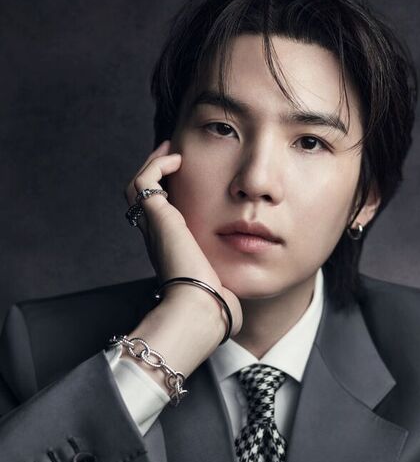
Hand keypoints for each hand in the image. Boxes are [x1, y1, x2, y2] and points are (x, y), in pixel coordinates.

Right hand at [125, 141, 241, 337]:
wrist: (201, 309)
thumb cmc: (214, 306)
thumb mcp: (221, 288)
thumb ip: (227, 285)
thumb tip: (239, 294)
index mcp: (171, 252)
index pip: (161, 218)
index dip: (168, 197)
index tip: (185, 183)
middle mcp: (158, 238)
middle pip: (145, 198)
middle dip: (157, 175)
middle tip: (173, 157)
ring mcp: (155, 228)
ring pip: (138, 187)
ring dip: (153, 165)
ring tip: (172, 151)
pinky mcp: (158, 219)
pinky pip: (144, 181)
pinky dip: (156, 165)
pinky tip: (177, 159)